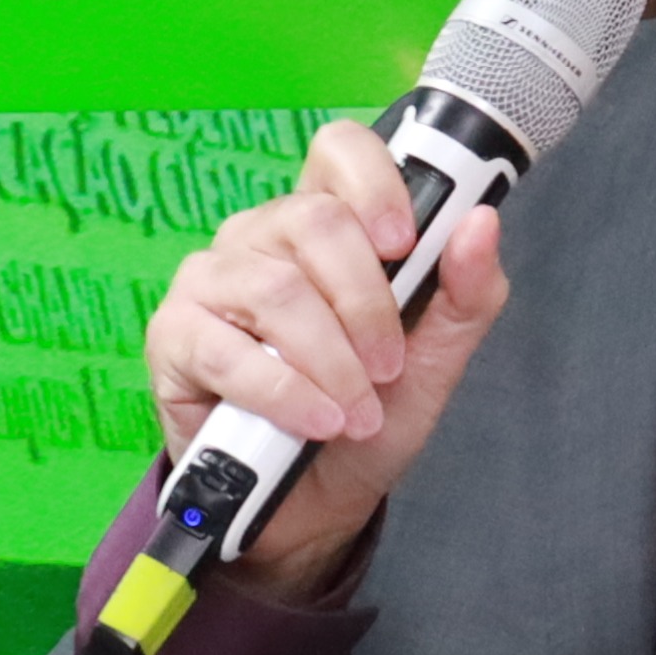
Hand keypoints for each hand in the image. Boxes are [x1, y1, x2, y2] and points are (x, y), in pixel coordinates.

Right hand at [144, 119, 513, 597]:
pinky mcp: (174, 336)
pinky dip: (283, 392)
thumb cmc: (369, 415)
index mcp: (325, 223)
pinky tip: (314, 422)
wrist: (319, 503)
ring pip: (275, 288)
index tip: (404, 244)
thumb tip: (481, 223)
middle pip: (313, 220)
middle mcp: (261, 237)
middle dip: (366, 305)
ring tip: (355, 414)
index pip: (338, 151)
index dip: (375, 183)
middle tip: (388, 369)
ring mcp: (210, 282)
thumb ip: (465, 293)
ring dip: (330, 362)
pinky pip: (226, 349)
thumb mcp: (436, 359)